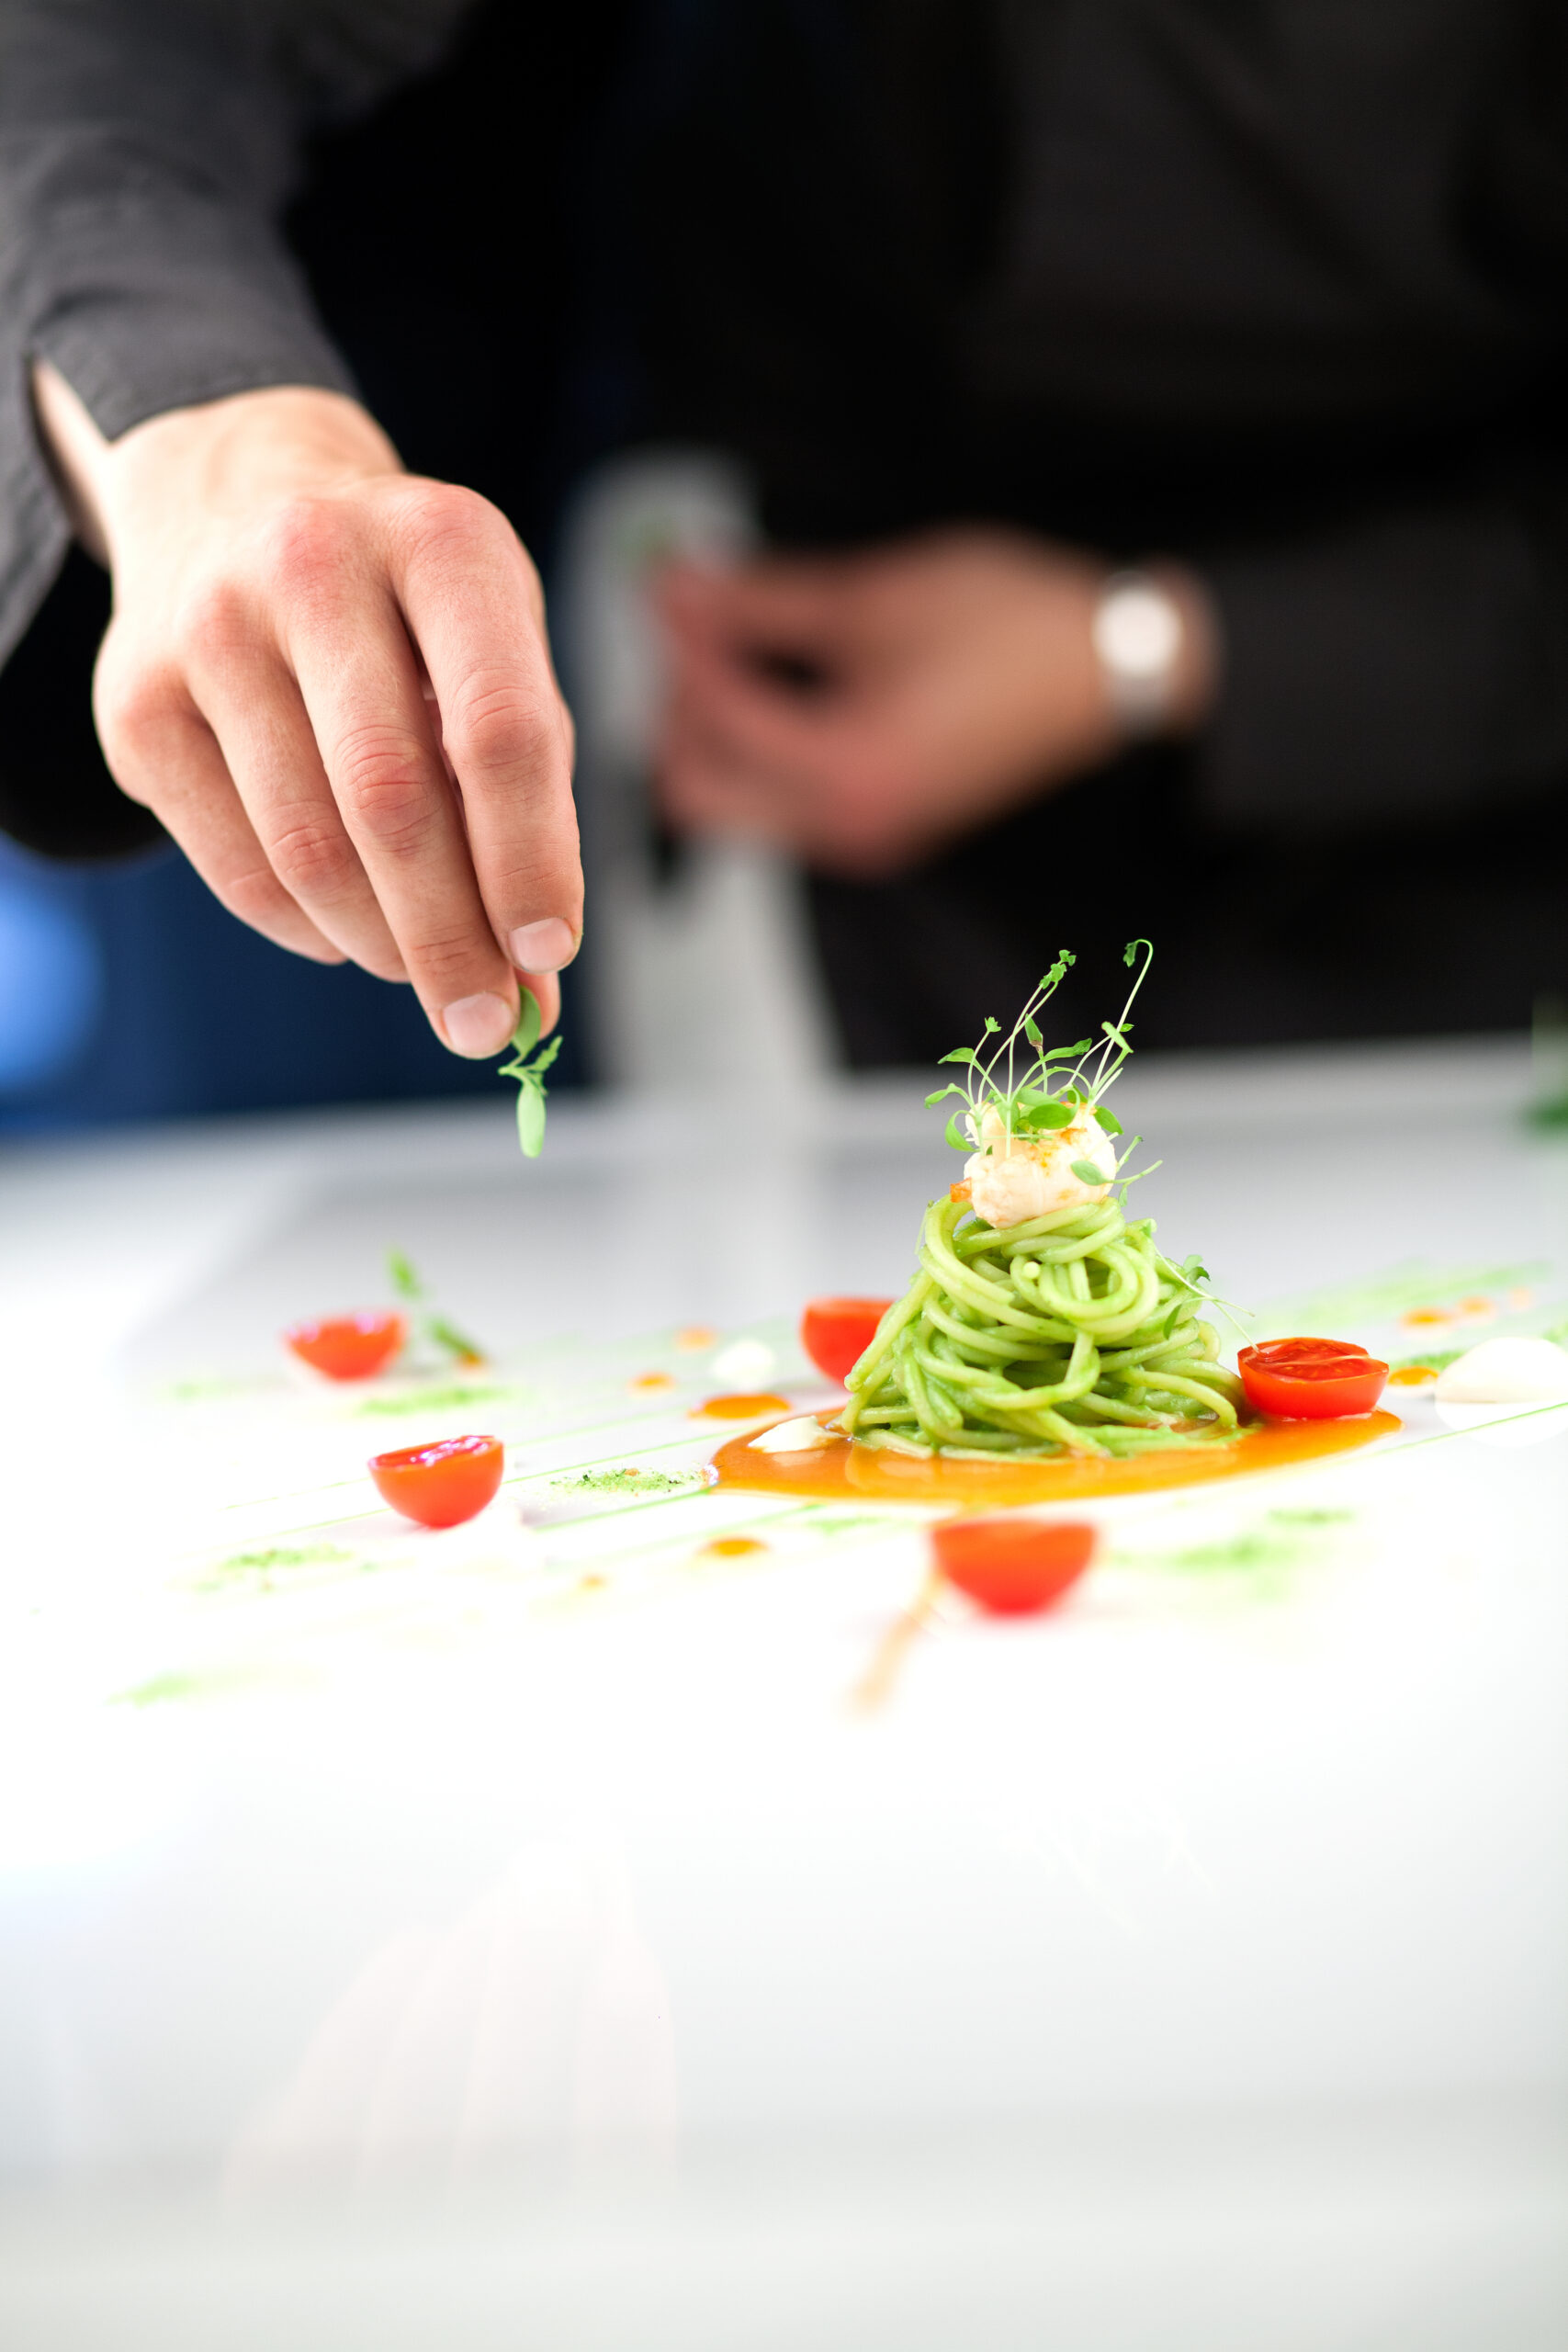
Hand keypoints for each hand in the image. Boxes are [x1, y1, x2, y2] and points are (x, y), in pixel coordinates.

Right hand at [32, 364, 579, 1052]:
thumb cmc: (408, 610)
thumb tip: (537, 979)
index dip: (529, 860)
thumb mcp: (497, 654)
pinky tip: (346, 934)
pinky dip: (307, 931)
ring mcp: (209, 629)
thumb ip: (533, 801)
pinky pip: (238, 869)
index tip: (549, 955)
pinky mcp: (138, 704)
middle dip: (448, 938)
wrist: (236, 502)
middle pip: (391, 802)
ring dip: (381, 945)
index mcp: (440, 542)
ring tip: (425, 974)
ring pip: (307, 850)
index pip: (498, 731)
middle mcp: (313, 565)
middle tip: (484, 1023)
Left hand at [654, 528, 1213, 875]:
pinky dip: (758, 754)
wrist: (1104, 673)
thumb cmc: (1012, 627)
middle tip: (700, 631)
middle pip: (694, 792)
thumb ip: (759, 599)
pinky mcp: (876, 832)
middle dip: (680, 710)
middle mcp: (846, 827)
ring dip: (713, 735)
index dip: (681, 643)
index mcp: (847, 771)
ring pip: (731, 807)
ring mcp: (862, 840)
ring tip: (741, 650)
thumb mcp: (874, 596)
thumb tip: (676, 589)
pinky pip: (779, 809)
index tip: (670, 584)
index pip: (713, 718)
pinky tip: (781, 688)